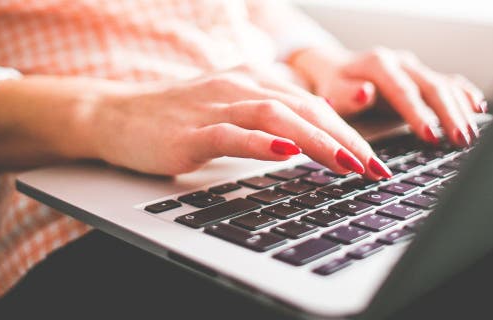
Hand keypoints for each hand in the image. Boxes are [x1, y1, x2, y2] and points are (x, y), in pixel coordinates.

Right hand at [81, 66, 391, 178]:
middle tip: (375, 168)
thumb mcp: (230, 112)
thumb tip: (307, 143)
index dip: (348, 131)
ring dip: (316, 140)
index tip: (374, 160)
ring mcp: (214, 106)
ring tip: (346, 163)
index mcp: (253, 81)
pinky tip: (284, 152)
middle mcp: (239, 86)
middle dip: (346, 139)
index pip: (312, 105)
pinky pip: (231, 134)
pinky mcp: (191, 131)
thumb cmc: (177, 119)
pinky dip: (260, 142)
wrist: (117, 115)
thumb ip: (267, 120)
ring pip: (275, 116)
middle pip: (304, 107)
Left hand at [288, 46, 485, 146]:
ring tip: (468, 136)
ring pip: (444, 86)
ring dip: (459, 110)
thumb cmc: (331, 86)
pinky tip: (477, 109)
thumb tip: (365, 93)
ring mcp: (414, 68)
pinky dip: (464, 95)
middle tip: (459, 140)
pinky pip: (448, 82)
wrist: (334, 68)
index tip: (429, 135)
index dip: (418, 114)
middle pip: (431, 87)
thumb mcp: (330, 92)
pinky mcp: (421, 75)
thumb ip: (345, 95)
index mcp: (378, 65)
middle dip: (447, 115)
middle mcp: (400, 62)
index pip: (403, 91)